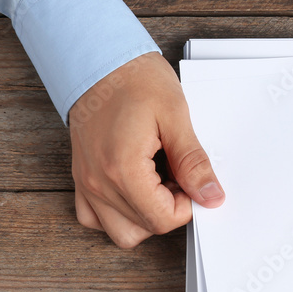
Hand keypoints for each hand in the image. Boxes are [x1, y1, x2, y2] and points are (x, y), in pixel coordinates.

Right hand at [68, 52, 223, 247]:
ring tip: (157, 183)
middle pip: (144, 227)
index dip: (186, 205)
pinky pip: (95, 219)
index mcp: (122, 168)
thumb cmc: (136, 80)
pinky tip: (135, 190)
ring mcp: (86, 183)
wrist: (99, 59)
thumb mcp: (175, 116)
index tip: (191, 179)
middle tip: (177, 175)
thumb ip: (193, 162)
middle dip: (169, 208)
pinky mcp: (81, 179)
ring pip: (121, 232)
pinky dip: (118, 215)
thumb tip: (211, 196)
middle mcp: (98, 182)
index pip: (162, 219)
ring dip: (145, 217)